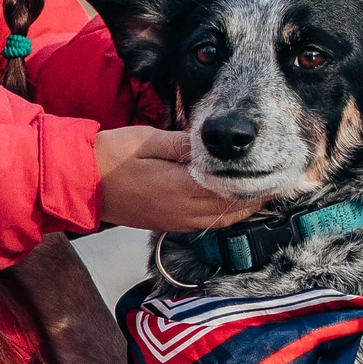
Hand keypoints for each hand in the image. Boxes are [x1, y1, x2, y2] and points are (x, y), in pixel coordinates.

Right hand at [95, 123, 268, 233]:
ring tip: (264, 190)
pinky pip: (207, 222)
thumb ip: (186, 145)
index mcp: (180, 189)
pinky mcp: (170, 224)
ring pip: (222, 220)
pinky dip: (225, 212)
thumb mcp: (151, 140)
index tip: (279, 173)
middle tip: (281, 181)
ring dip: (244, 207)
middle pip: (232, 210)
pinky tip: (232, 198)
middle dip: (258, 197)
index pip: (231, 190)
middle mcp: (182, 212)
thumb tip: (217, 147)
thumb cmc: (112, 155)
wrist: (81, 182)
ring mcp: (176, 221)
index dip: (258, 184)